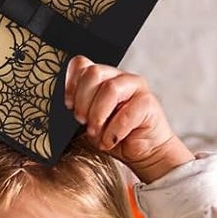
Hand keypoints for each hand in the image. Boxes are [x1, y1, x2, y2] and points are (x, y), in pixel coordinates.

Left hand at [64, 56, 192, 182]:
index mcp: (103, 78)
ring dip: (97, 115)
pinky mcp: (148, 102)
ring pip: (109, 89)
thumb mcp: (90, 122)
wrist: (145, 153)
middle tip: (84, 122)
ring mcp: (136, 87)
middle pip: (93, 73)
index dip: (71, 84)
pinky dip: (113, 131)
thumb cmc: (116, 137)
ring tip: (97, 133)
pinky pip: (126, 113)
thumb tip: (68, 106)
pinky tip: (111, 140)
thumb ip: (80, 110)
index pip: (81, 64)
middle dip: (83, 101)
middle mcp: (119, 78)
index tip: (70, 106)